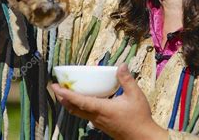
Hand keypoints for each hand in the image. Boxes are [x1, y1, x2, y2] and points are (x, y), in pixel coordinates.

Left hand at [48, 64, 167, 139]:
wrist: (142, 137)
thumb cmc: (139, 118)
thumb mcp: (135, 95)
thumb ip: (127, 80)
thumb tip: (121, 65)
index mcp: (102, 109)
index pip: (79, 101)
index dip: (66, 94)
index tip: (55, 87)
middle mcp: (97, 117)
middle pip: (74, 108)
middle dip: (63, 98)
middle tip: (56, 88)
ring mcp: (98, 122)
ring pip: (79, 113)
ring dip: (70, 104)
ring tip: (66, 94)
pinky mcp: (102, 125)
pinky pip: (86, 116)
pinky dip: (79, 107)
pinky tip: (84, 102)